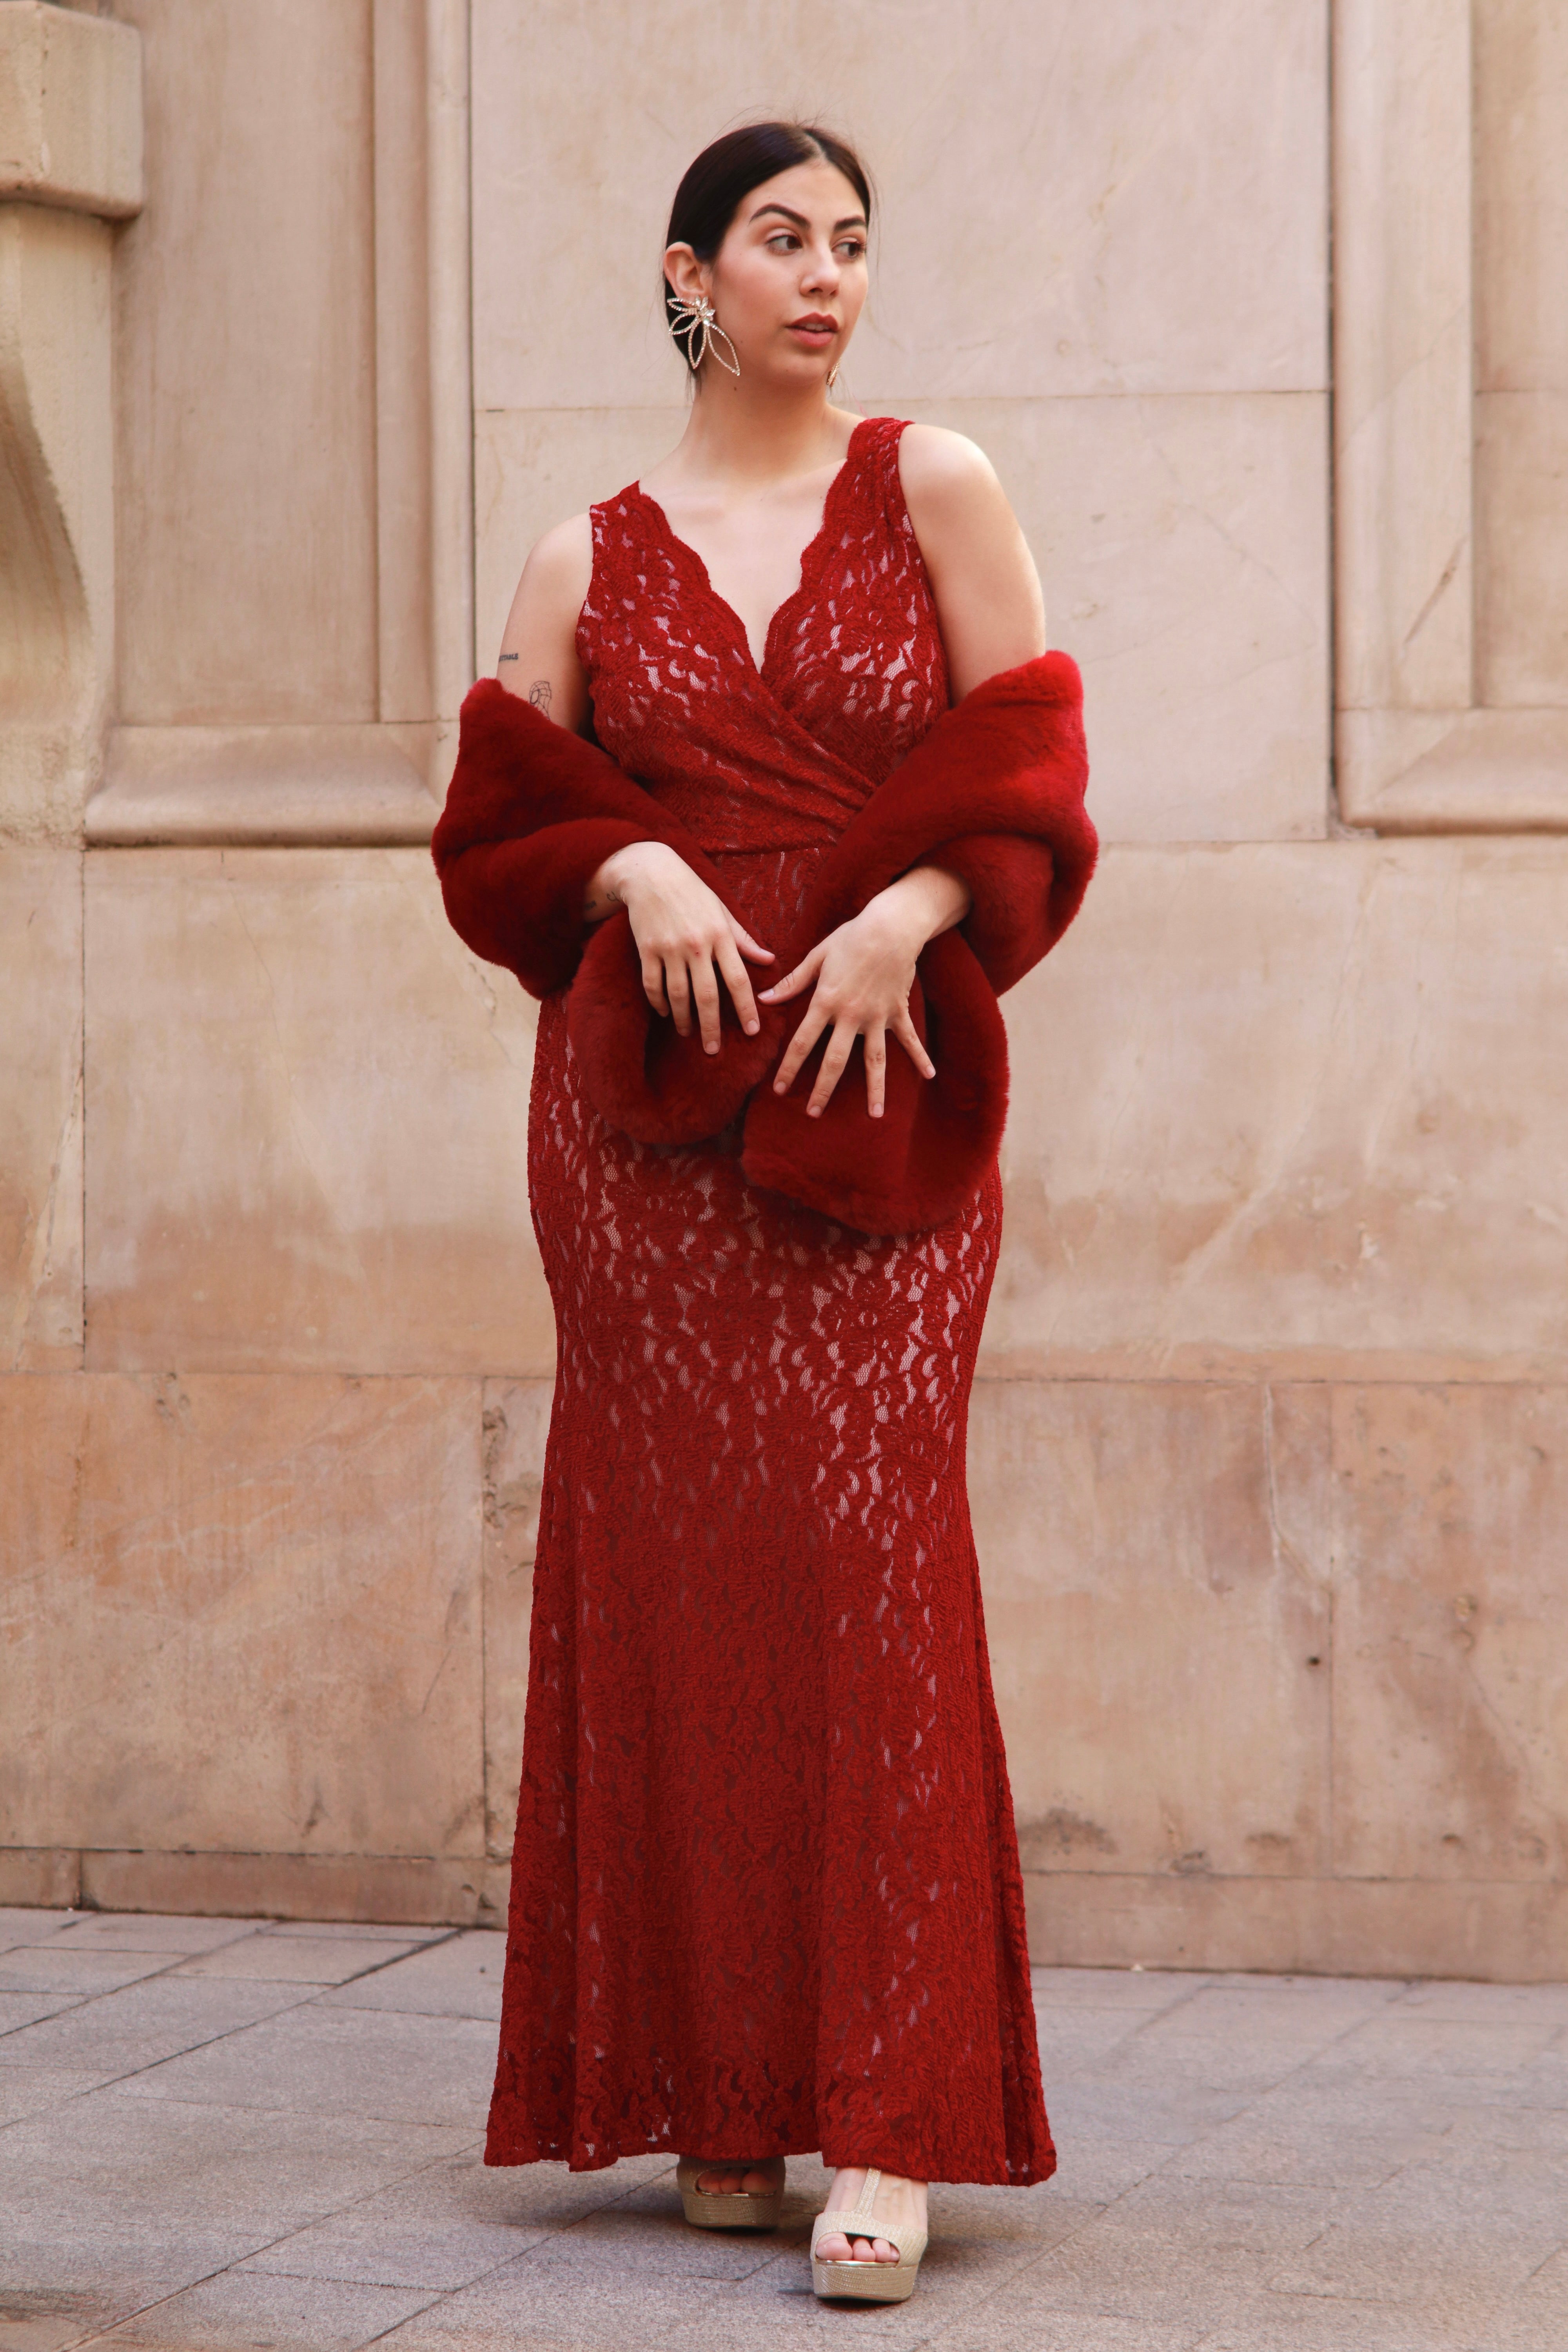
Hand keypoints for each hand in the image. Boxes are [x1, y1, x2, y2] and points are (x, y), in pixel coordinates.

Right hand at [593, 842, 772, 1053]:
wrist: (651, 872)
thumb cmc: (692, 891)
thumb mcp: (723, 911)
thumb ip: (744, 940)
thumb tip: (770, 960)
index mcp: (720, 936)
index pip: (738, 979)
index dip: (746, 1008)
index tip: (752, 1031)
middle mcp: (696, 945)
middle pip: (706, 996)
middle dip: (711, 1027)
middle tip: (714, 1050)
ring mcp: (670, 948)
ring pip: (678, 995)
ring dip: (683, 1019)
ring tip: (687, 1034)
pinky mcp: (647, 949)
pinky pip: (652, 984)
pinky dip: (659, 1002)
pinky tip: (665, 1013)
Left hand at [759, 892, 938, 1118]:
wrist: (891, 926)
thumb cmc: (851, 937)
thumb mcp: (817, 956)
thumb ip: (793, 982)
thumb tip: (765, 999)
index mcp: (826, 1002)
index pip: (803, 1042)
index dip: (789, 1067)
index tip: (779, 1089)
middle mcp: (851, 1015)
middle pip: (835, 1060)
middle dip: (823, 1089)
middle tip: (813, 1113)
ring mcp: (877, 1017)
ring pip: (875, 1060)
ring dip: (874, 1089)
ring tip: (874, 1115)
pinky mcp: (898, 1012)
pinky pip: (909, 1040)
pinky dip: (919, 1057)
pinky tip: (928, 1076)